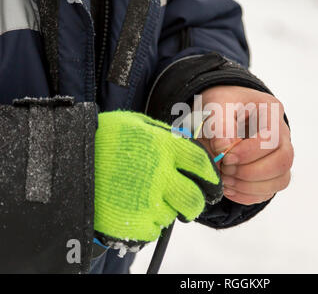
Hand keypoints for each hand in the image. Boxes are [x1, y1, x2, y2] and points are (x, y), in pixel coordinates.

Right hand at [94, 111, 221, 245]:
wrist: (68, 159)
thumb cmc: (103, 138)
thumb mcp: (137, 124)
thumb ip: (165, 137)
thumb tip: (186, 147)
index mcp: (165, 148)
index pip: (202, 165)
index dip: (210, 176)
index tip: (211, 182)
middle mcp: (161, 176)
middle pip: (195, 199)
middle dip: (195, 203)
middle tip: (188, 201)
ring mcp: (147, 201)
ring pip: (173, 215)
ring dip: (165, 209)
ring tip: (145, 198)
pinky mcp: (133, 223)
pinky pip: (153, 230)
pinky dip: (147, 223)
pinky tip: (133, 209)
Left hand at [198, 86, 292, 205]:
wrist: (221, 112)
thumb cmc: (221, 104)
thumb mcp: (216, 103)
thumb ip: (219, 123)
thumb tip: (223, 149)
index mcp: (271, 112)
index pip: (272, 138)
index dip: (249, 153)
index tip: (226, 156)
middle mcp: (282, 134)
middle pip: (283, 161)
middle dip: (251, 172)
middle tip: (225, 169)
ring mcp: (279, 155)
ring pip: (280, 180)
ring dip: (250, 186)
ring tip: (225, 179)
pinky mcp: (271, 174)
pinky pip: (269, 192)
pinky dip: (247, 195)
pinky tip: (228, 188)